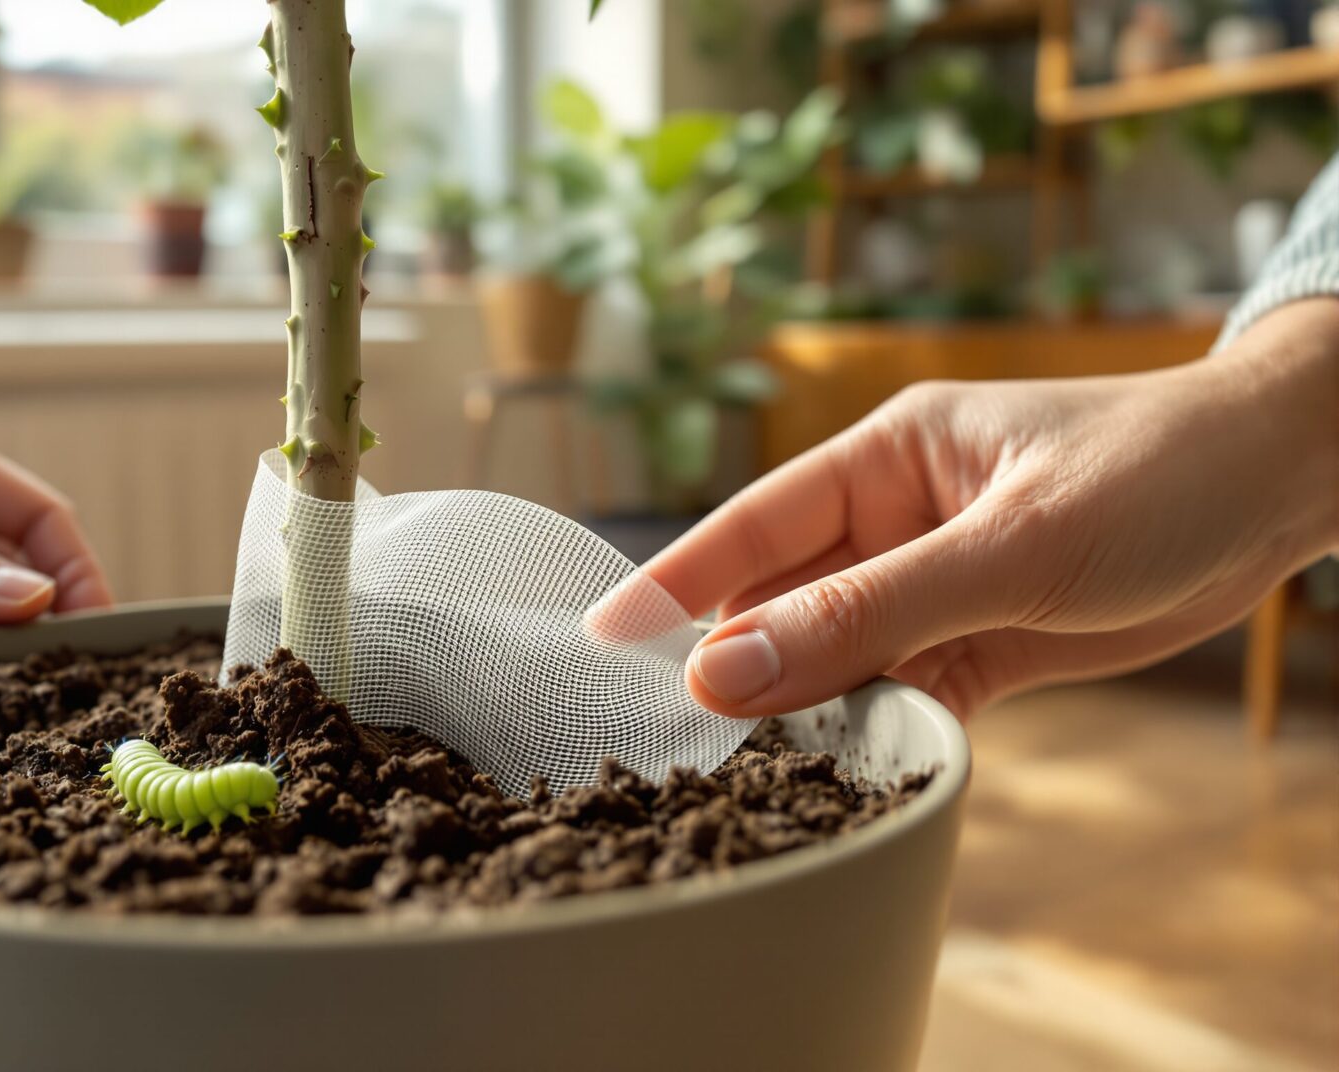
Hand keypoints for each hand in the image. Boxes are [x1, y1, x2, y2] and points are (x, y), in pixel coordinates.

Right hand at [643, 299, 1338, 717]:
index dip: (674, 581)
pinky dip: (882, 728)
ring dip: (807, 707)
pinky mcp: (983, 640)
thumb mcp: (1009, 545)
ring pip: (839, 656)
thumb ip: (873, 612)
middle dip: (738, 663)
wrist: (1286, 487)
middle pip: (785, 601)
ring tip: (753, 766)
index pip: (753, 524)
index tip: (600, 635)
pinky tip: (855, 763)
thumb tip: (735, 666)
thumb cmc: (1156, 472)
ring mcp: (937, 583)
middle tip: (677, 738)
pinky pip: (904, 691)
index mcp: (886, 459)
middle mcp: (895, 520)